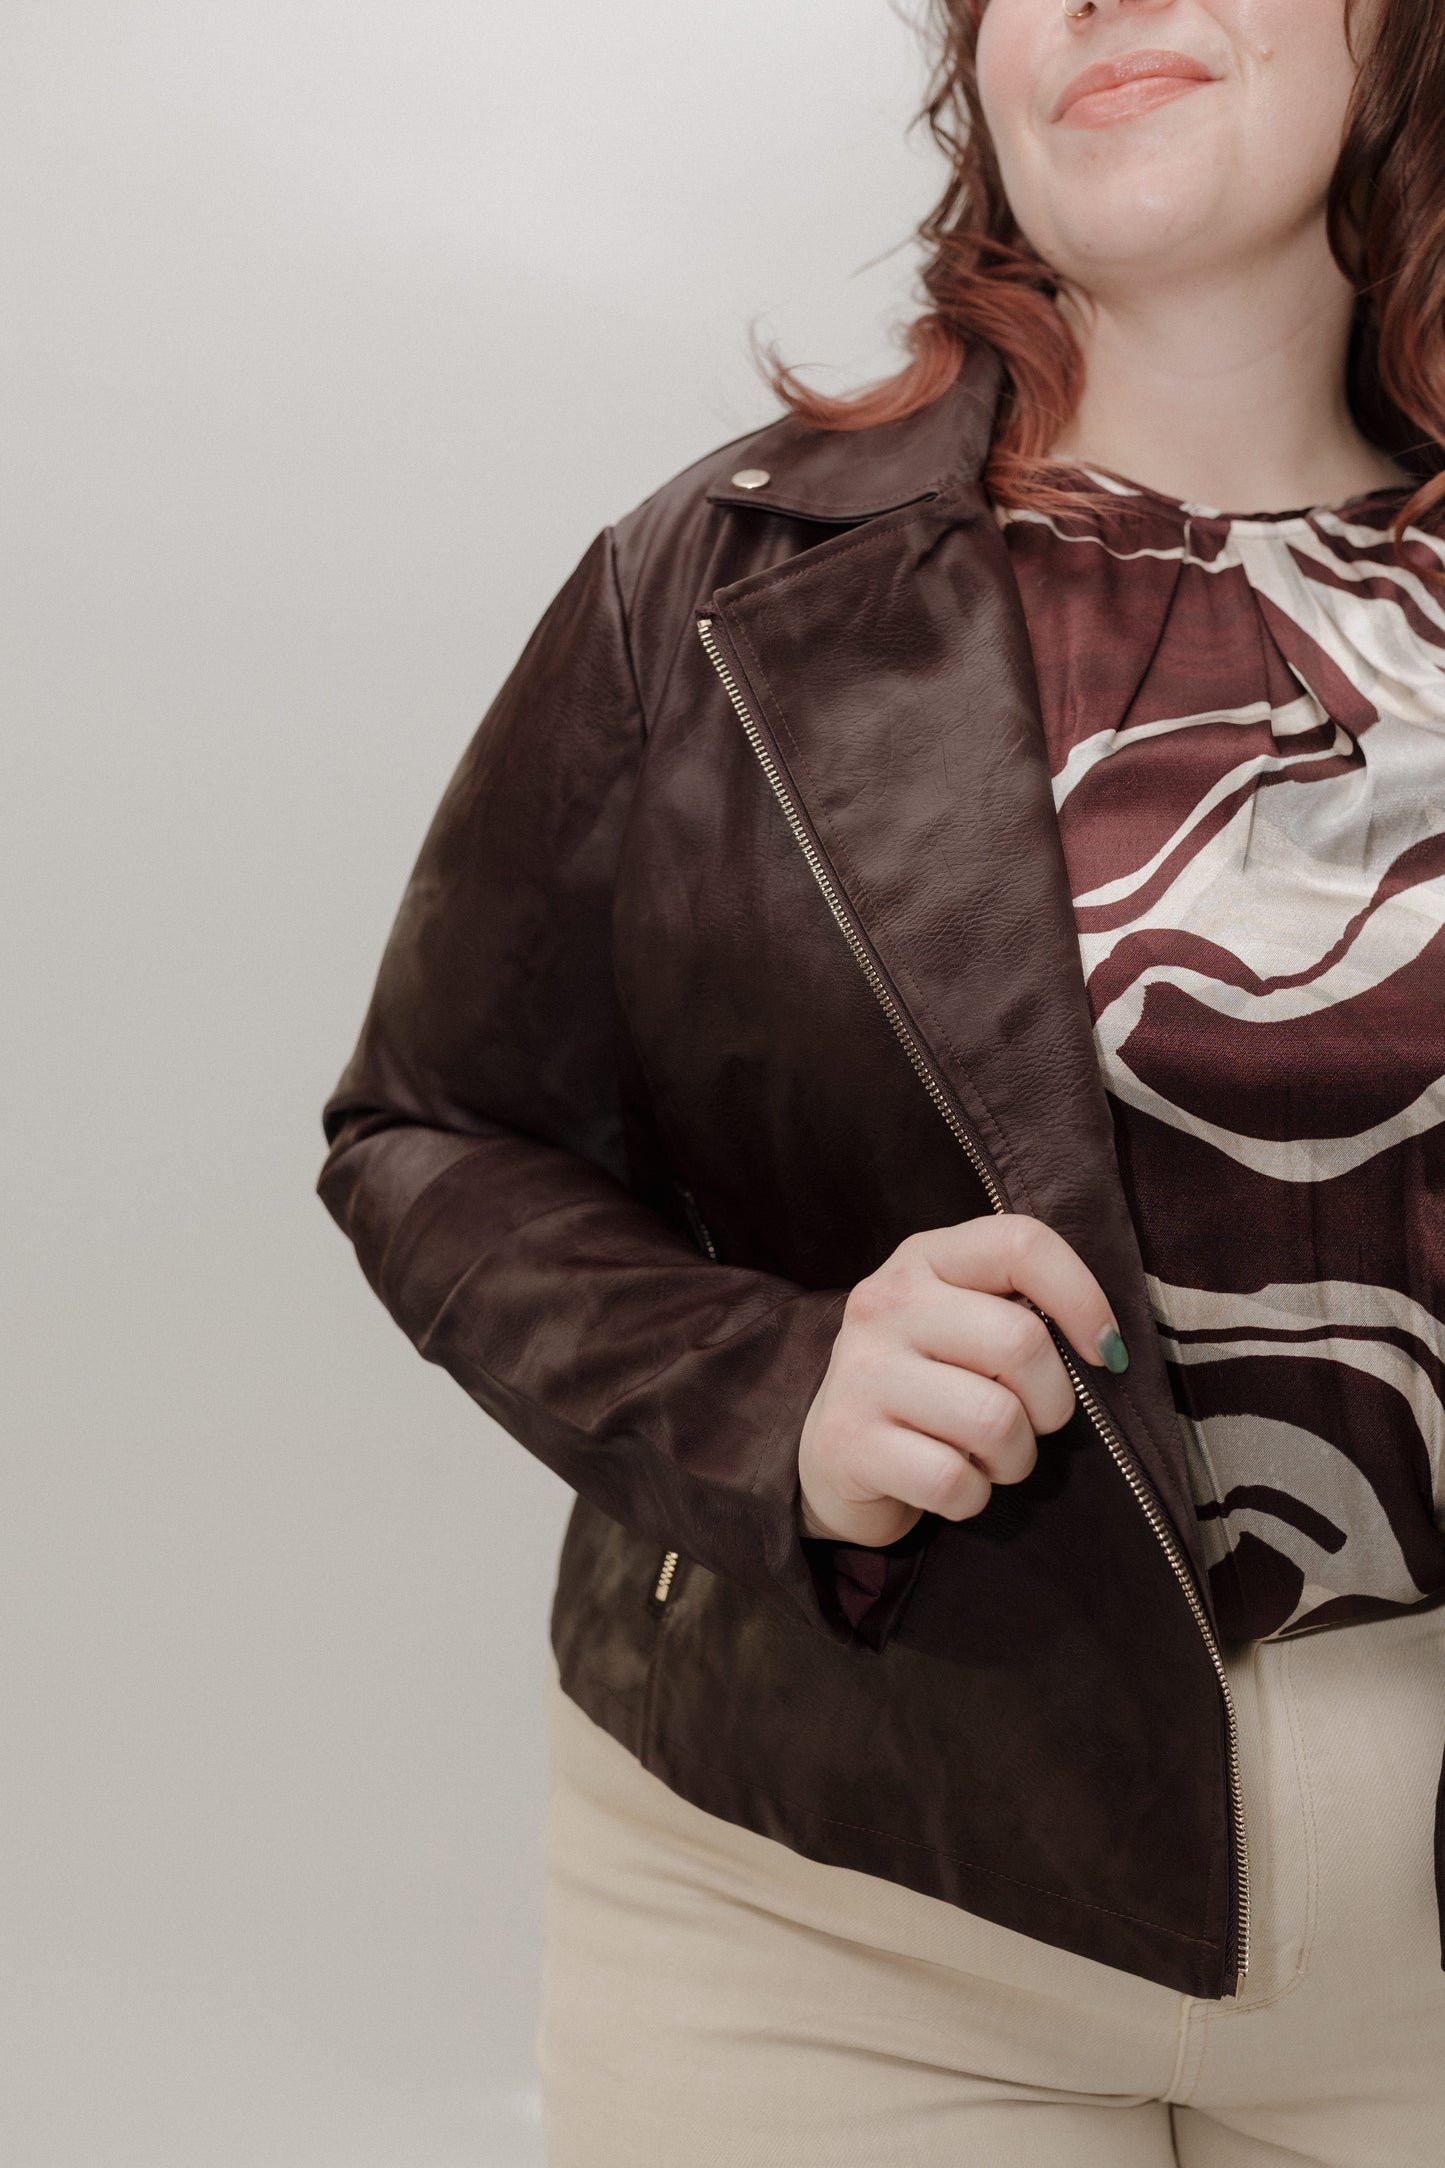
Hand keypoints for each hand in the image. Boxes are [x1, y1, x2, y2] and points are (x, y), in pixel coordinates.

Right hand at [797, 1214, 1126, 1546]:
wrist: (835, 1452)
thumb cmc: (931, 1383)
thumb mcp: (965, 1321)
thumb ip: (1022, 1309)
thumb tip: (1106, 1348)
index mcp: (926, 1258)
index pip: (1021, 1244)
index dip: (1082, 1298)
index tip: (1104, 1352)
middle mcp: (886, 1302)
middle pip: (1020, 1342)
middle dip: (1052, 1403)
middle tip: (1032, 1421)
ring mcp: (861, 1371)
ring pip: (995, 1419)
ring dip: (1015, 1457)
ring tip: (990, 1455)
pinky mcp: (847, 1442)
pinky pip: (953, 1480)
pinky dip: (972, 1497)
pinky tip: (953, 1482)